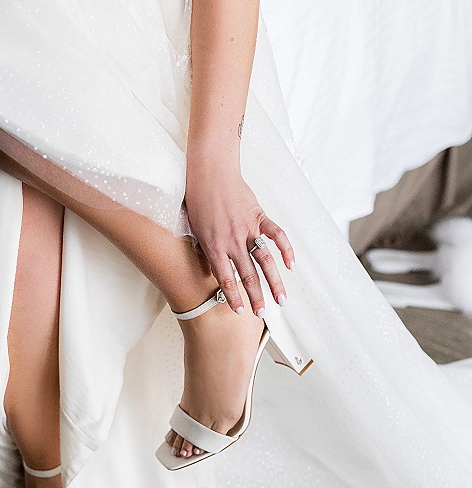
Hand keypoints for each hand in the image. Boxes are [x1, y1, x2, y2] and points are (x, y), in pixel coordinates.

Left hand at [185, 161, 294, 314]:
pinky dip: (286, 249)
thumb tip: (216, 270)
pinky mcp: (259, 217)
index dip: (233, 298)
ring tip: (281, 300)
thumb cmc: (199, 201)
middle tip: (261, 314)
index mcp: (214, 246)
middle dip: (256, 298)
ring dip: (274, 283)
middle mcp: (232, 241)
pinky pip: (276, 235)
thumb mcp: (196, 230)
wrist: (210, 173)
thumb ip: (208, 251)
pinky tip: (291, 264)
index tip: (239, 312)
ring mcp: (248, 229)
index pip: (226, 279)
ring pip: (265, 261)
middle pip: (248, 276)